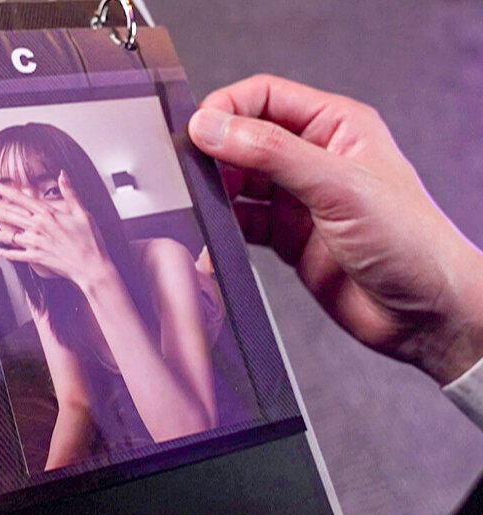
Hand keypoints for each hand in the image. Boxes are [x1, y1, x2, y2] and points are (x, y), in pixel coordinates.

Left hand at [0, 171, 112, 286]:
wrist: (91, 266)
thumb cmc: (90, 240)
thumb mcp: (82, 212)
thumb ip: (70, 192)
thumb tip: (62, 174)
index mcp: (47, 213)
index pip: (18, 197)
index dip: (0, 189)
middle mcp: (37, 227)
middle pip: (7, 216)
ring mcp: (35, 243)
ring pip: (7, 236)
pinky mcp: (37, 258)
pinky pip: (17, 255)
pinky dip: (7, 254)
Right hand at [188, 74, 482, 383]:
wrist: (424, 313)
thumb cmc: (410, 243)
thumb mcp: (338, 186)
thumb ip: (271, 153)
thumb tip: (215, 128)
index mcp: (335, 127)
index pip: (265, 97)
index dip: (228, 108)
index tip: (198, 129)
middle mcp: (313, 158)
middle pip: (246, 138)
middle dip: (217, 152)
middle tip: (193, 171)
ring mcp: (297, 199)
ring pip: (239, 182)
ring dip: (217, 193)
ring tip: (203, 205)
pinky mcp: (285, 237)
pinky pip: (241, 223)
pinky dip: (223, 230)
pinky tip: (215, 239)